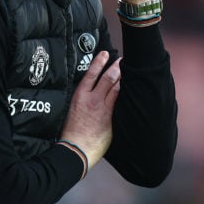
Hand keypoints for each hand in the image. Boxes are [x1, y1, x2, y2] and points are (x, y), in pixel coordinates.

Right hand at [59, 51, 120, 169]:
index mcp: (79, 96)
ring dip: (123, 78)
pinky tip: (132, 90)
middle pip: (107, 78)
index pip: (91, 73)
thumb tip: (90, 96)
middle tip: (123, 60)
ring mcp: (102, 108)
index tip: (104, 54)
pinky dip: (125, 94)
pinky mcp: (110, 117)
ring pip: (116, 88)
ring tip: (129, 71)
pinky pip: (120, 102)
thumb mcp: (72, 110)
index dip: (99, 62)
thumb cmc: (72, 133)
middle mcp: (92, 99)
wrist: (75, 149)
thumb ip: (82, 101)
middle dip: (116, 67)